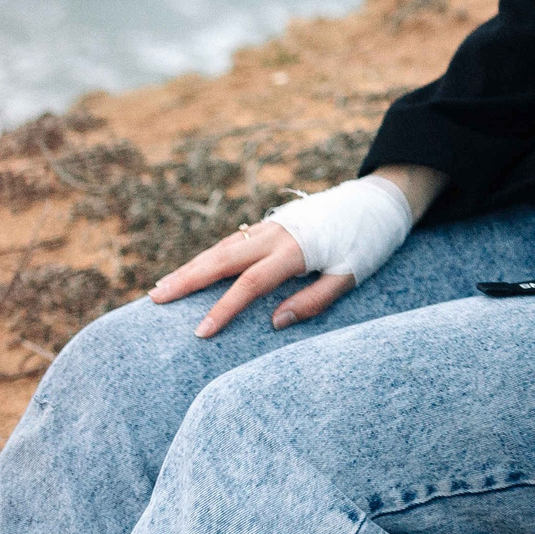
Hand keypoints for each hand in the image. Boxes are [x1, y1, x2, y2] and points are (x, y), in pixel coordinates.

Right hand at [148, 220, 350, 337]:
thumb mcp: (350, 275)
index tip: (200, 332)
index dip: (223, 309)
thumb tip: (275, 322)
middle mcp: (277, 234)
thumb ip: (314, 300)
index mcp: (296, 250)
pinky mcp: (273, 224)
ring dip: (193, 266)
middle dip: (187, 279)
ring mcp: (272, 226)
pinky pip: (235, 240)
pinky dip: (211, 255)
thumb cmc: (367, 243)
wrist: (378, 201)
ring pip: (224, 247)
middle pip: (224, 259)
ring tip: (163, 286)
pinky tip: (196, 268)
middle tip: (155, 298)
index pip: (250, 284)